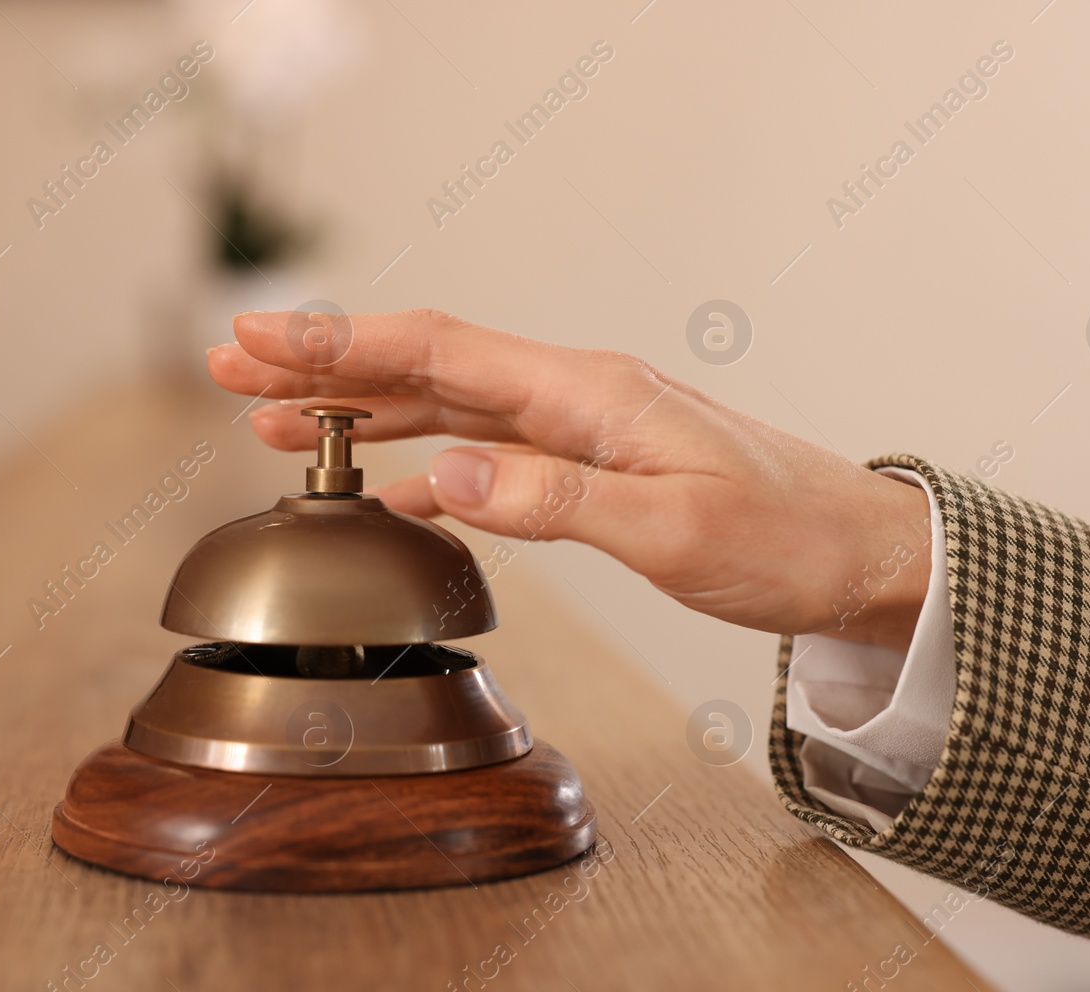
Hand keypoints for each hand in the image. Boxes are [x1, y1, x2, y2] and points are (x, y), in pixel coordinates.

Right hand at [208, 309, 931, 651]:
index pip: (443, 352)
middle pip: (427, 366)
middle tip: (232, 368)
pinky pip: (487, 452)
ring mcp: (583, 430)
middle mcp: (578, 397)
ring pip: (447, 408)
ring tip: (278, 420)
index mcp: (591, 394)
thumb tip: (444, 473)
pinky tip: (387, 481)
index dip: (343, 345)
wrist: (858, 554)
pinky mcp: (593, 467)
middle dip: (325, 364)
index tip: (261, 339)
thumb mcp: (672, 529)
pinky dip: (423, 460)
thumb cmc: (786, 539)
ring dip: (361, 410)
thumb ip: (554, 500)